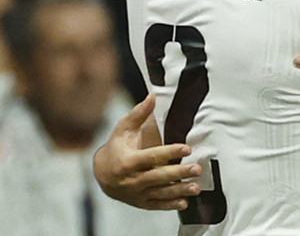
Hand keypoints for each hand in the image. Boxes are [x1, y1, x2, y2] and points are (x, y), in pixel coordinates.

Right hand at [93, 95, 201, 209]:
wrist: (102, 175)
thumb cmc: (117, 147)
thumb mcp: (123, 129)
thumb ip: (139, 113)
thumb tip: (152, 95)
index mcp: (128, 161)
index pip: (151, 157)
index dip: (169, 153)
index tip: (186, 148)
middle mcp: (132, 179)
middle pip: (158, 176)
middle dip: (179, 173)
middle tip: (197, 169)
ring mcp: (136, 193)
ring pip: (160, 193)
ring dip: (180, 191)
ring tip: (197, 187)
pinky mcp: (141, 202)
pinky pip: (157, 205)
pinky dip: (170, 205)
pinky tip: (185, 202)